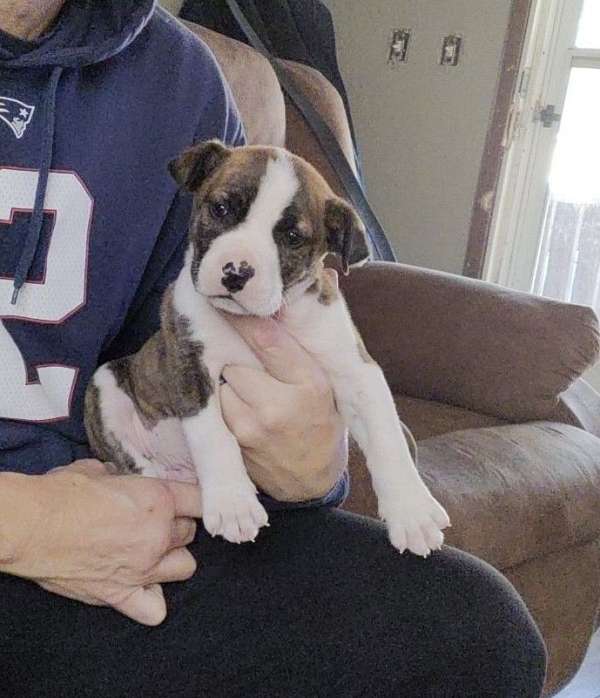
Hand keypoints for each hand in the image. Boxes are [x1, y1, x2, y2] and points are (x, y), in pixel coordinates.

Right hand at [2, 460, 200, 625]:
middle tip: (156, 521)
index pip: (200, 499)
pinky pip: (155, 609)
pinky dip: (152, 599)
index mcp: (158, 499)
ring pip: (186, 566)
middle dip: (177, 525)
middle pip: (191, 532)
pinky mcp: (120, 594)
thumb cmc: (61, 492)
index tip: (190, 499)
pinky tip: (142, 586)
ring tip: (153, 551)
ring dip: (173, 557)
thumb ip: (125, 478)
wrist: (30, 525)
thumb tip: (121, 479)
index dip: (196, 498)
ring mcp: (142, 568)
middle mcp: (159, 535)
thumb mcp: (101, 471)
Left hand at [220, 300, 346, 501]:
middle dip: (239, 355)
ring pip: (223, 381)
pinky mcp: (232, 442)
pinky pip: (217, 406)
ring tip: (248, 388)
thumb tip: (327, 276)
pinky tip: (239, 406)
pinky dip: (224, 401)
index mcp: (310, 384)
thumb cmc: (321, 421)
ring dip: (229, 380)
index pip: (270, 338)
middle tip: (249, 359)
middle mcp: (279, 404)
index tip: (231, 298)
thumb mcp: (326, 380)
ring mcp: (251, 426)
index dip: (247, 316)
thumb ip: (314, 335)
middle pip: (237, 357)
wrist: (310, 480)